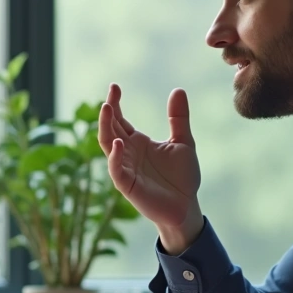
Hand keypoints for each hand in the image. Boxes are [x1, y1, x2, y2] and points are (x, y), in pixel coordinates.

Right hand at [98, 84, 203, 252]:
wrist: (187, 206)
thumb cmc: (182, 177)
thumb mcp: (183, 142)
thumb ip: (178, 118)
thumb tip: (178, 90)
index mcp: (137, 142)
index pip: (120, 119)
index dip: (115, 104)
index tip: (114, 87)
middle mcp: (127, 153)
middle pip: (110, 129)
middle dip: (107, 112)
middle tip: (109, 97)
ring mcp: (125, 169)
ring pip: (108, 145)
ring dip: (105, 128)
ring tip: (107, 110)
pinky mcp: (128, 186)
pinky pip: (116, 170)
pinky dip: (115, 157)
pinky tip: (118, 143)